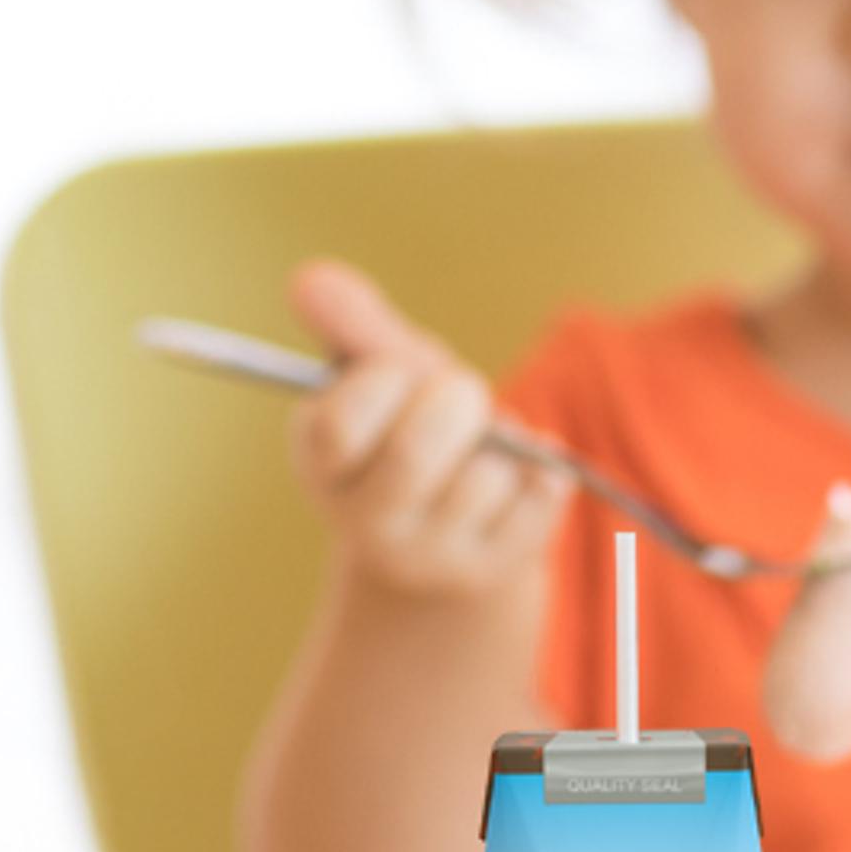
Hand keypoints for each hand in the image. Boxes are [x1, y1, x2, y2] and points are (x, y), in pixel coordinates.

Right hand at [284, 261, 568, 609]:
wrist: (448, 534)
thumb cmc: (410, 430)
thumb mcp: (383, 376)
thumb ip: (354, 327)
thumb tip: (309, 277)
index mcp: (321, 464)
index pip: (337, 427)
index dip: (380, 383)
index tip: (396, 371)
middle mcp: (361, 523)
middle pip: (415, 453)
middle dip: (456, 401)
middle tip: (461, 394)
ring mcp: (425, 558)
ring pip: (486, 472)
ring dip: (502, 439)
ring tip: (484, 447)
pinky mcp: (488, 574)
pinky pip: (539, 493)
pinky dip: (542, 468)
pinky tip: (518, 475)